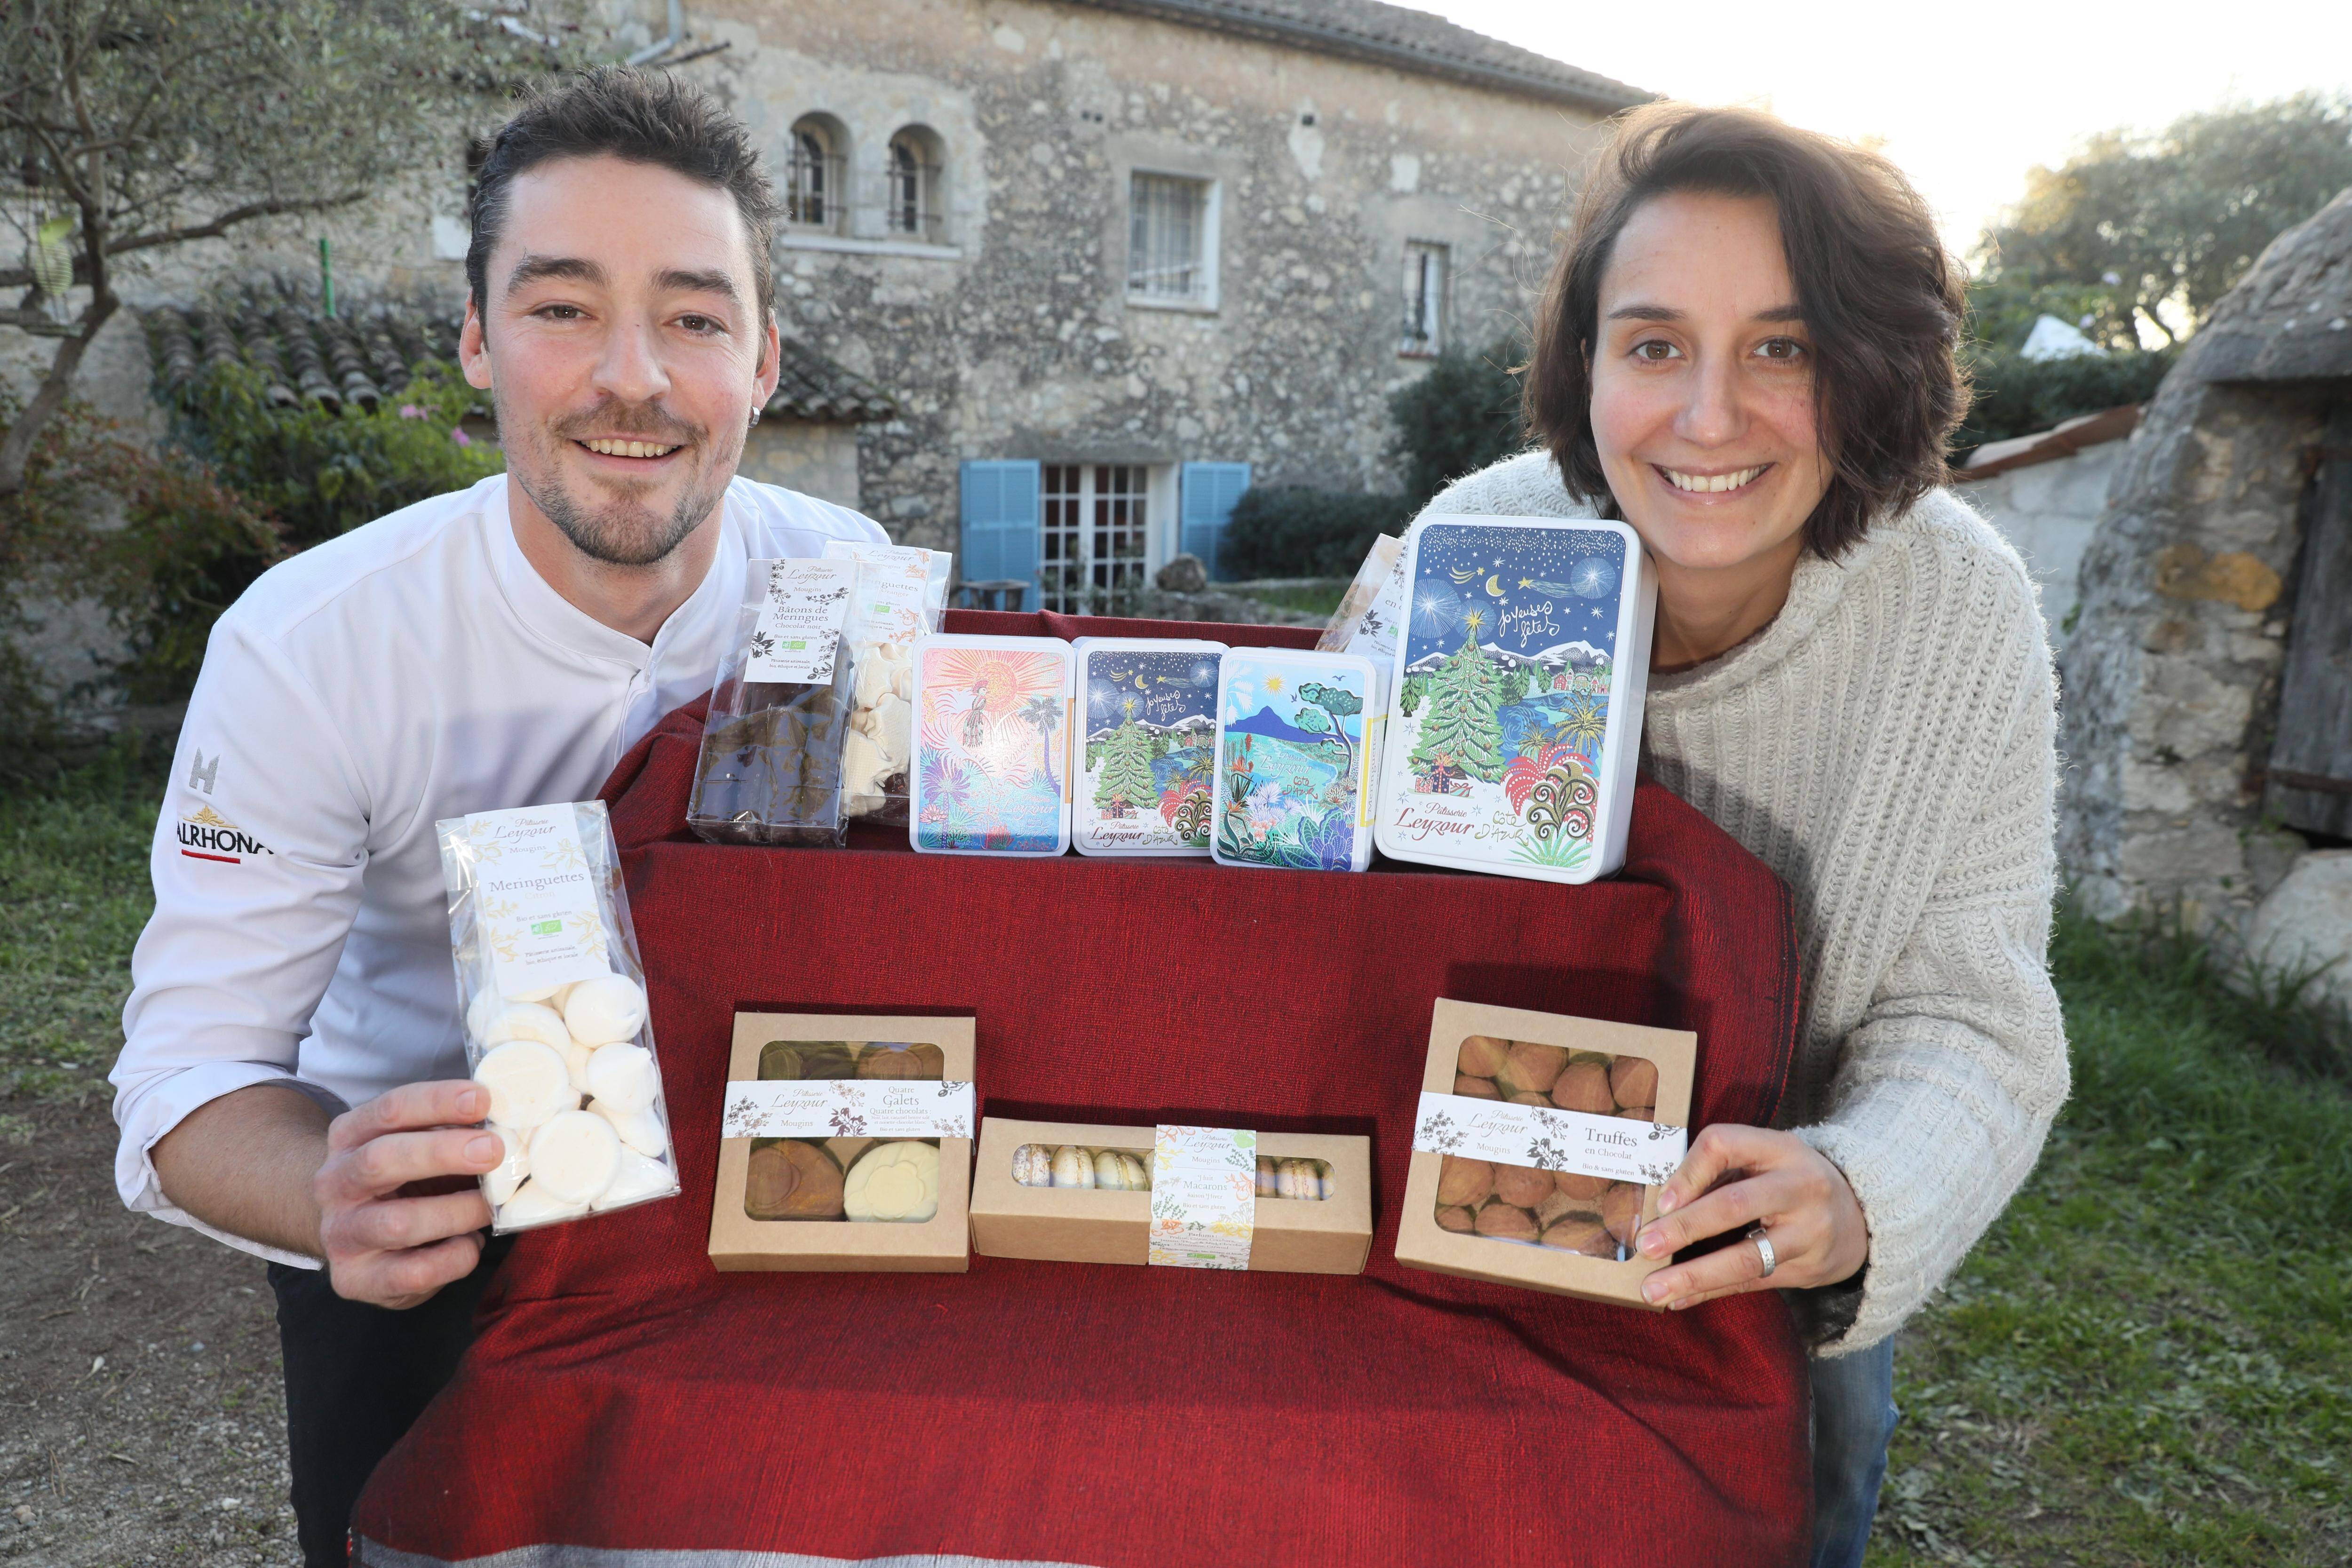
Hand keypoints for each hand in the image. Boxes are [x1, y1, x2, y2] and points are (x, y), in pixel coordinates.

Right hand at [313, 1079, 499, 1308]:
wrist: (355, 1238)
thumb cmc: (405, 1181)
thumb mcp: (417, 1146)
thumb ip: (450, 1132)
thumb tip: (508, 1126)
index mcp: (349, 1136)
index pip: (390, 1110)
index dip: (437, 1102)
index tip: (483, 1100)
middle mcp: (334, 1182)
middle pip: (382, 1159)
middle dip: (443, 1153)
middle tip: (494, 1150)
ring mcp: (340, 1233)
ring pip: (398, 1222)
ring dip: (457, 1212)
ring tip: (490, 1206)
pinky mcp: (354, 1279)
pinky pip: (412, 1272)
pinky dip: (454, 1257)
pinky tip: (470, 1244)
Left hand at [1635, 1124, 1866, 1310]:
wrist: (1862, 1217)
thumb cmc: (1790, 1181)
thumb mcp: (1765, 1158)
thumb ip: (1719, 1172)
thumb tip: (1657, 1206)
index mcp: (1780, 1148)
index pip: (1724, 1145)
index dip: (1688, 1172)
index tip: (1660, 1201)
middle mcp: (1799, 1187)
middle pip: (1735, 1205)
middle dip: (1685, 1227)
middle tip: (1646, 1246)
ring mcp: (1808, 1233)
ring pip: (1745, 1257)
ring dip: (1694, 1275)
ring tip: (1652, 1289)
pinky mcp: (1807, 1270)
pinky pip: (1751, 1284)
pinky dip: (1710, 1292)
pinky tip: (1678, 1300)